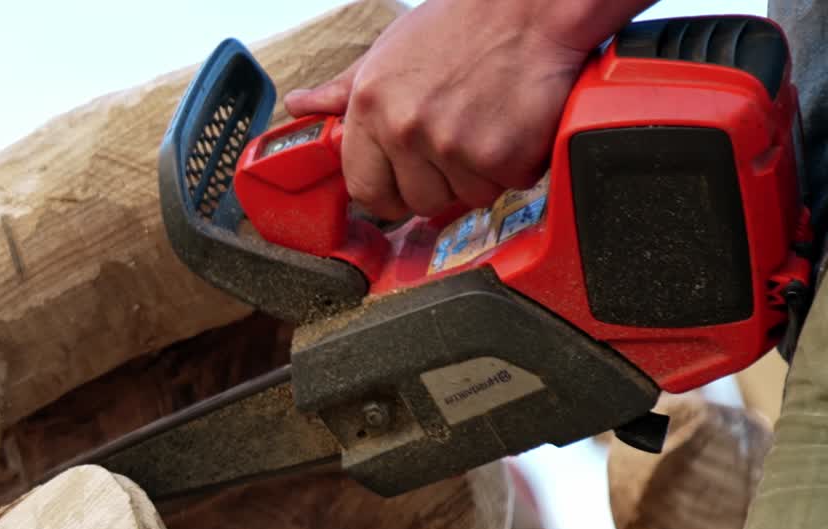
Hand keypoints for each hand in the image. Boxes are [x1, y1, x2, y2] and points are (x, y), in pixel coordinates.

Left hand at [286, 0, 596, 220]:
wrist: (534, 3)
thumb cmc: (463, 23)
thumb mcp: (390, 51)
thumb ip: (344, 90)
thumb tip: (301, 105)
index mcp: (371, 107)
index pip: (365, 189)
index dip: (389, 192)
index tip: (406, 184)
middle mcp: (406, 130)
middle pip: (419, 201)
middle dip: (442, 180)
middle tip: (462, 136)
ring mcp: (453, 146)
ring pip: (465, 197)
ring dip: (481, 172)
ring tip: (490, 120)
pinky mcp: (500, 157)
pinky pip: (505, 185)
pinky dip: (517, 163)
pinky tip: (516, 122)